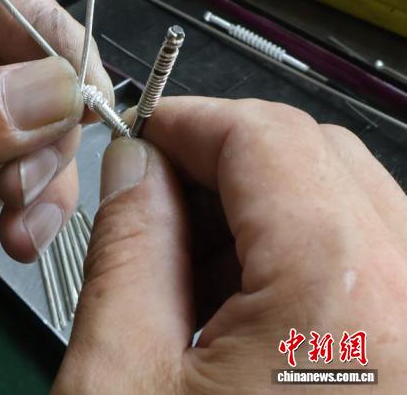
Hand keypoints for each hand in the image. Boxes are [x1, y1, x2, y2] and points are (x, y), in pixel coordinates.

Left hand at [0, 0, 111, 343]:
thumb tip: (56, 91)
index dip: (52, 40)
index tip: (86, 98)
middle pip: (26, 70)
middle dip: (49, 125)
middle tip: (35, 179)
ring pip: (28, 129)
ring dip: (44, 174)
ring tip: (25, 223)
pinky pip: (9, 176)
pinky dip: (28, 205)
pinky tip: (20, 235)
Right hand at [54, 97, 406, 393]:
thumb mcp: (121, 378)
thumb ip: (126, 248)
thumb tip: (134, 167)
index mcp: (343, 305)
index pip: (265, 136)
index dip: (185, 121)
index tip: (140, 135)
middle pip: (316, 157)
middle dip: (221, 166)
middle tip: (153, 199)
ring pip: (344, 206)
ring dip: (257, 216)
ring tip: (189, 274)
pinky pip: (368, 263)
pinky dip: (297, 261)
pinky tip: (239, 310)